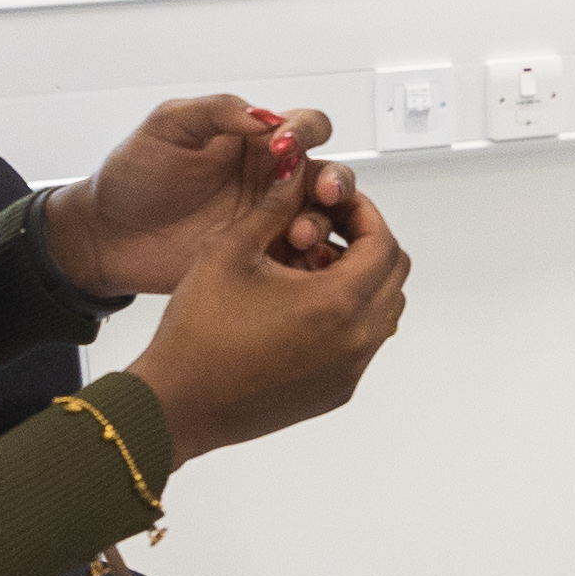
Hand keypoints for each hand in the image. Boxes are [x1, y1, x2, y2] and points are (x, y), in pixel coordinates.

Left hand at [48, 94, 337, 300]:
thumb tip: (264, 115)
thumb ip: (216, 110)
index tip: (283, 146)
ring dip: (324, 223)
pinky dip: (311, 261)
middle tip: (322, 194)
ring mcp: (268, 221)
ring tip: (300, 236)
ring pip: (322, 218)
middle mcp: (270, 179)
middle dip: (336, 182)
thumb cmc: (133, 176)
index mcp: (254, 141)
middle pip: (329, 174)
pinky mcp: (260, 258)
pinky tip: (301, 263)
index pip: (305, 126)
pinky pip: (301, 259)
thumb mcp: (167, 126)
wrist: (107, 236)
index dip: (306, 132)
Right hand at [128, 169, 410, 461]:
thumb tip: (296, 173)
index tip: (337, 204)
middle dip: (366, 243)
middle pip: (394, 275)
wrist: (179, 402)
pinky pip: (364, 342)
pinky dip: (348, 315)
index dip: (363, 213)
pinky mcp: (337, 390)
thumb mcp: (231, 251)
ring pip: (384, 309)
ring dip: (359, 280)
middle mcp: (354, 341)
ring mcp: (349, 370)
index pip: (383, 243)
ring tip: (308, 267)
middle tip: (327, 230)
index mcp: (336, 303)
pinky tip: (300, 305)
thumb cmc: (198, 335)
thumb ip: (273, 205)